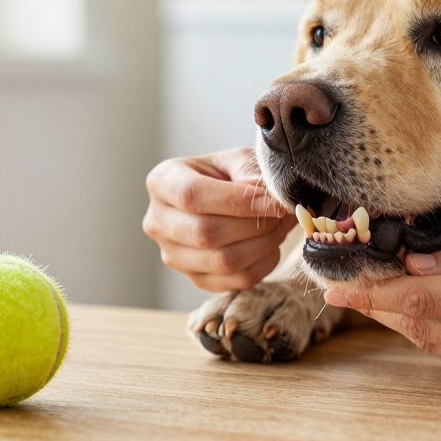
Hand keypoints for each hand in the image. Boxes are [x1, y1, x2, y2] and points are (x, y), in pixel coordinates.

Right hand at [143, 147, 294, 291]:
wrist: (223, 198)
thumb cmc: (228, 174)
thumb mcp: (237, 159)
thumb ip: (249, 171)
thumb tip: (267, 197)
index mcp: (162, 182)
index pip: (192, 196)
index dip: (238, 202)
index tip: (275, 202)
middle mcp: (157, 222)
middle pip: (205, 233)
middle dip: (254, 225)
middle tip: (282, 213)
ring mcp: (173, 255)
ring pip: (223, 261)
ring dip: (263, 245)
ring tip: (279, 226)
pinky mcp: (195, 278)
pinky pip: (236, 280)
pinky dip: (263, 264)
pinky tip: (271, 244)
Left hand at [324, 224, 440, 379]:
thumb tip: (414, 263)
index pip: (419, 299)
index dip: (371, 294)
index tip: (335, 287)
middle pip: (417, 324)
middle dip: (375, 306)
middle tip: (343, 286)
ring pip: (432, 341)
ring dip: (397, 318)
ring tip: (370, 293)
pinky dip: (428, 327)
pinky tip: (415, 306)